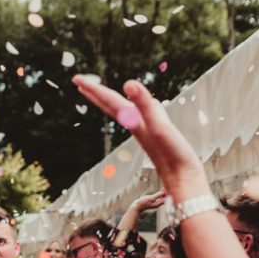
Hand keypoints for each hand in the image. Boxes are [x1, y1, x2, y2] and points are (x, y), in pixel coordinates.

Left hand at [73, 76, 210, 198]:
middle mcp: (135, 125)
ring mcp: (144, 130)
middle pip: (110, 106)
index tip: (76, 78)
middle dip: (95, 93)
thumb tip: (127, 83)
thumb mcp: (158, 125)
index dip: (94, 88)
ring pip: (123, 111)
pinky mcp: (156, 135)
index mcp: (133, 121)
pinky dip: (136, 108)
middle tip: (78, 81)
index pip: (110, 100)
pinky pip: (141, 116)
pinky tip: (141, 107)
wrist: (182, 179)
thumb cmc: (172, 153)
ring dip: (111, 100)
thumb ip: (144, 104)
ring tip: (102, 92)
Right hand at [129, 189, 166, 214]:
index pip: (166, 198)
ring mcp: (154, 203)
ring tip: (164, 188)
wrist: (136, 207)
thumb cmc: (143, 203)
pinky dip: (159, 194)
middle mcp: (157, 204)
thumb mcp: (151, 198)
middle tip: (166, 187)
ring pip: (161, 198)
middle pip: (164, 198)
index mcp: (158, 203)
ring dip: (163, 193)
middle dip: (166, 193)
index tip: (167, 188)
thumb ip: (158, 195)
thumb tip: (164, 192)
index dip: (167, 193)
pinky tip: (159, 192)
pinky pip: (158, 198)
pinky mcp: (152, 202)